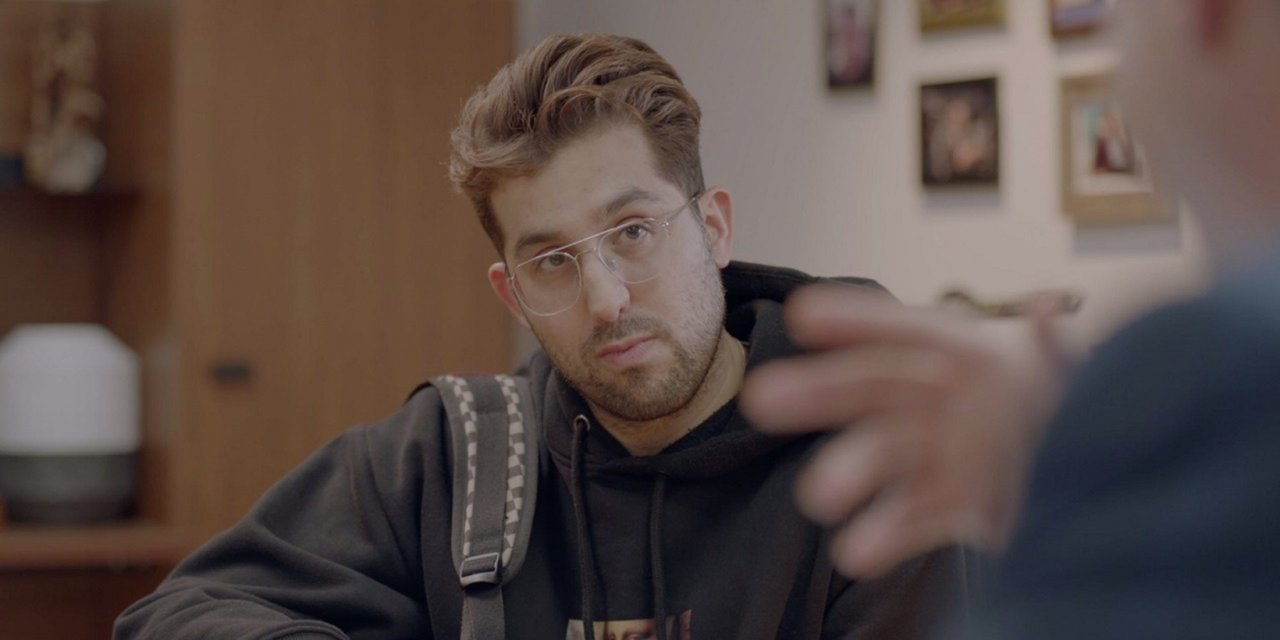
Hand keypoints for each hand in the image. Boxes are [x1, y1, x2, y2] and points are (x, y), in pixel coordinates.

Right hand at [742, 285, 1067, 578]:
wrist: (1109, 478)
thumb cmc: (1090, 411)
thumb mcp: (1082, 376)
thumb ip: (1061, 353)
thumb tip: (1049, 320)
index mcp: (974, 356)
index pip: (907, 331)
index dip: (856, 320)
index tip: (803, 316)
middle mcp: (946, 401)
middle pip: (873, 388)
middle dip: (817, 392)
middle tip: (762, 400)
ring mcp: (942, 455)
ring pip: (882, 456)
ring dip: (846, 473)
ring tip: (820, 498)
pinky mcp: (950, 506)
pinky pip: (910, 517)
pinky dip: (884, 534)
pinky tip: (856, 551)